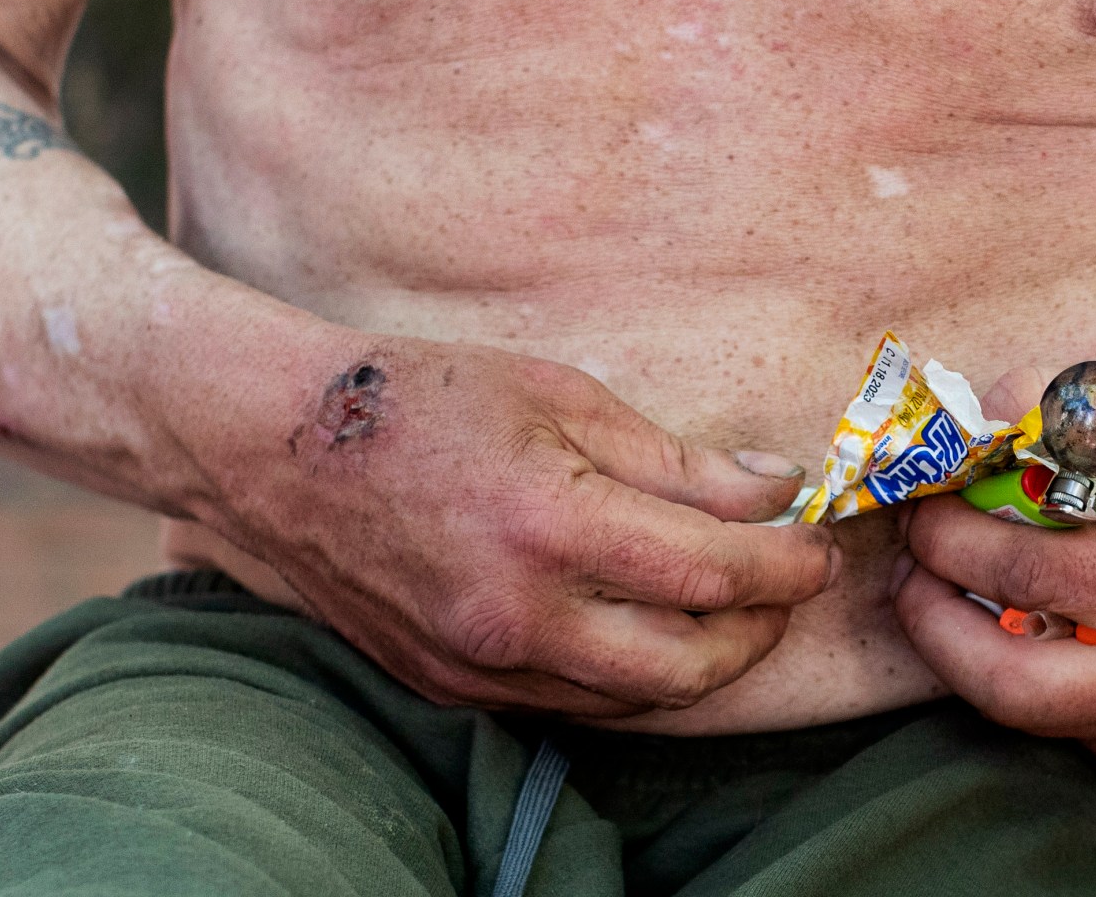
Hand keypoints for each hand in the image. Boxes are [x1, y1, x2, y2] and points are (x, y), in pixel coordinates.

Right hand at [204, 340, 838, 717]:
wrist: (278, 445)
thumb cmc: (421, 398)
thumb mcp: (560, 396)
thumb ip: (675, 460)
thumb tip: (772, 491)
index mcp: (550, 525)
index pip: (712, 573)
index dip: (785, 564)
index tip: (817, 541)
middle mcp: (517, 614)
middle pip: (687, 665)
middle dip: (759, 629)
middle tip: (786, 581)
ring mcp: (481, 663)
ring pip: (634, 699)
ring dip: (701, 661)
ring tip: (730, 605)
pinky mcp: (454, 686)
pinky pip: (573, 700)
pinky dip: (628, 673)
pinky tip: (647, 624)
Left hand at [892, 365, 1095, 776]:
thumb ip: (1056, 406)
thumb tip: (966, 425)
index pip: (1032, 574)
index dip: (953, 537)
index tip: (924, 505)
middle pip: (1011, 683)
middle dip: (932, 623)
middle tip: (909, 569)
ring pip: (1024, 715)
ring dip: (959, 651)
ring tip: (938, 587)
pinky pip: (1059, 726)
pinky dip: (1017, 673)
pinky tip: (1011, 621)